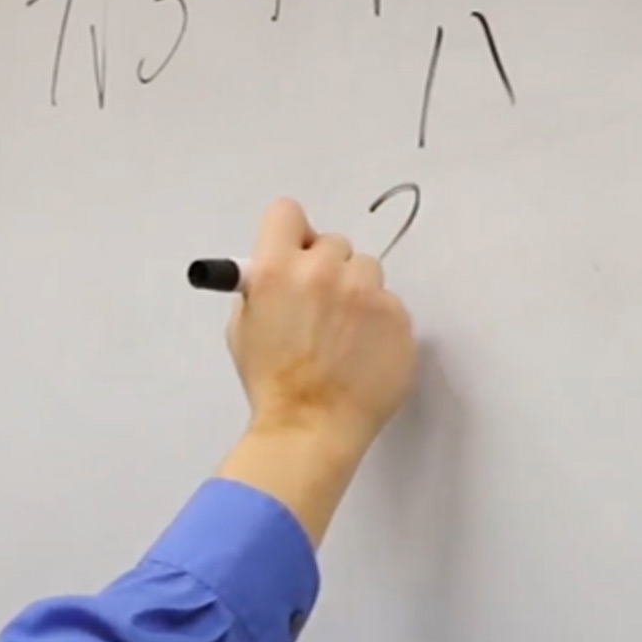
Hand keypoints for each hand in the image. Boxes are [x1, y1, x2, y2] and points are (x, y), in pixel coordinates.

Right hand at [211, 197, 418, 547]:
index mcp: (276, 270)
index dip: (290, 233)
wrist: (310, 428)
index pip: (286, 213)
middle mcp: (324, 272)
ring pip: (367, 270)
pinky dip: (378, 324)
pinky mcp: (398, 318)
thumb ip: (260, 287)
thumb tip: (278, 268)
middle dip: (326, 269)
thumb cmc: (271, 384)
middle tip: (320, 307)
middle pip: (333, 243)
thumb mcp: (243, 328)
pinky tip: (361, 353)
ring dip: (356, 293)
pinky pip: (389, 304)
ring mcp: (367, 294)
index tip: (294, 254)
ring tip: (343, 335)